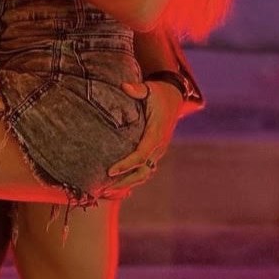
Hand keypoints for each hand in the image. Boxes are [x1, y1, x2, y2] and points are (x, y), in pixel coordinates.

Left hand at [103, 78, 181, 193]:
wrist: (174, 97)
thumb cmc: (158, 93)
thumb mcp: (149, 89)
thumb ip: (137, 89)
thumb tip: (125, 86)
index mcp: (156, 133)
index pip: (142, 154)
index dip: (126, 164)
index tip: (110, 171)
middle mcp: (159, 146)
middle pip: (142, 172)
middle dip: (124, 182)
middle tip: (104, 189)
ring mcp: (158, 152)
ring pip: (144, 175)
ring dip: (127, 185)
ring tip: (106, 193)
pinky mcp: (154, 153)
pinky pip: (144, 172)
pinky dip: (132, 181)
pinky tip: (116, 189)